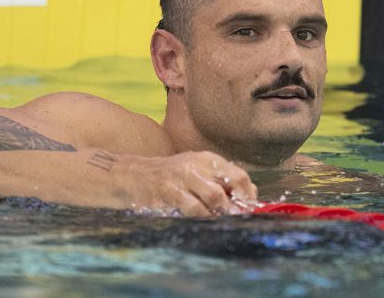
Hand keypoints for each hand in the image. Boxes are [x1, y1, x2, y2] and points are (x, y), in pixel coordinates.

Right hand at [112, 151, 257, 216]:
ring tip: (221, 224)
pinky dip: (199, 220)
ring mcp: (177, 182)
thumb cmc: (172, 175)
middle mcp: (193, 168)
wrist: (133, 174)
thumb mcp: (198, 169)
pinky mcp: (164, 196)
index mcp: (206, 160)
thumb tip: (251, 195)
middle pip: (221, 193)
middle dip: (232, 211)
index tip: (250, 209)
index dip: (247, 195)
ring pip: (206, 203)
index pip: (237, 176)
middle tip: (237, 222)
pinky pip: (188, 211)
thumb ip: (222, 180)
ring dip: (217, 217)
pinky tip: (202, 224)